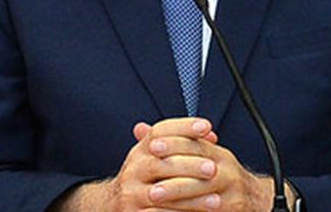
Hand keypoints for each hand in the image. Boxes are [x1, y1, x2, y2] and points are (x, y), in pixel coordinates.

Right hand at [56, 117, 223, 210]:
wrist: (114, 204)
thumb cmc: (145, 178)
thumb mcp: (156, 157)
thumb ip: (182, 145)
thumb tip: (210, 135)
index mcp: (140, 151)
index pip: (160, 131)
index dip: (183, 127)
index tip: (205, 126)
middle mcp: (133, 169)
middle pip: (162, 163)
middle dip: (190, 165)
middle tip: (213, 168)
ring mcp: (131, 194)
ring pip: (163, 193)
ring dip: (192, 198)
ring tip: (216, 200)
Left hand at [134, 119, 274, 210]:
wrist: (256, 201)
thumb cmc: (221, 179)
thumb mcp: (201, 157)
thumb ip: (172, 145)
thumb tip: (139, 130)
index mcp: (218, 154)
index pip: (196, 143)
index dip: (174, 143)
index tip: (153, 145)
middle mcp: (227, 169)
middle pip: (199, 166)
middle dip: (172, 171)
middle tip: (150, 173)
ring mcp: (232, 190)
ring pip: (203, 191)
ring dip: (177, 194)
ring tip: (154, 197)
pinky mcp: (234, 208)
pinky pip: (209, 209)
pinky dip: (188, 211)